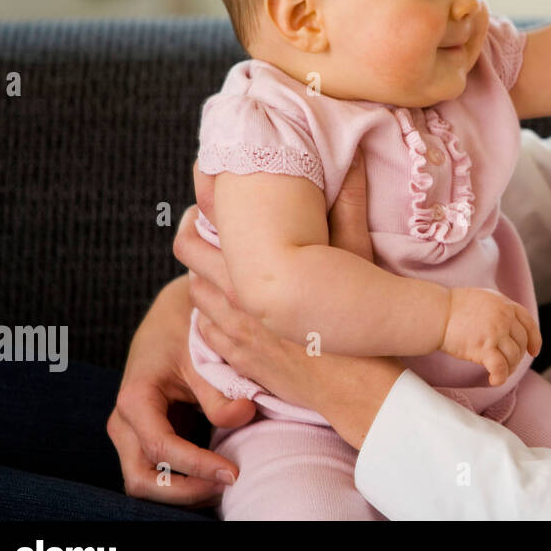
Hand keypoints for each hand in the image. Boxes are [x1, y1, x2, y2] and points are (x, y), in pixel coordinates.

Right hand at [106, 273, 254, 505]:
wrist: (174, 313)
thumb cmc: (188, 329)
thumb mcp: (204, 354)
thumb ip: (220, 389)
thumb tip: (244, 414)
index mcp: (135, 398)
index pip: (161, 448)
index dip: (197, 467)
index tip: (233, 473)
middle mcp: (124, 420)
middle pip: (141, 479)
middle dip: (184, 492)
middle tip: (228, 484)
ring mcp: (131, 431)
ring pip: (145, 481)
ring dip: (183, 491)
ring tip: (224, 482)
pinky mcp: (144, 435)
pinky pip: (157, 469)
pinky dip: (184, 480)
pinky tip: (216, 473)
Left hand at [109, 150, 381, 502]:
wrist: (358, 389)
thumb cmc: (360, 321)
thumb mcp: (357, 258)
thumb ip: (348, 206)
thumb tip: (353, 161)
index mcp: (257, 273)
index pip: (205, 233)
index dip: (202, 210)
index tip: (208, 195)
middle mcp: (237, 302)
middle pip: (190, 260)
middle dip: (194, 236)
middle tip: (204, 221)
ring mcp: (235, 334)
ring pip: (196, 296)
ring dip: (202, 276)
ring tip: (217, 261)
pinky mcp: (239, 360)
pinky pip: (207, 332)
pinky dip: (210, 313)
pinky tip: (227, 304)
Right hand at [440, 286, 541, 386]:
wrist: (436, 313)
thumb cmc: (453, 307)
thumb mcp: (483, 299)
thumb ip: (499, 309)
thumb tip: (508, 326)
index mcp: (505, 304)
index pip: (529, 323)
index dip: (534, 339)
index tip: (533, 351)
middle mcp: (504, 317)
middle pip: (522, 343)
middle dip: (517, 357)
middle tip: (507, 365)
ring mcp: (495, 332)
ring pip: (514, 356)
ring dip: (509, 368)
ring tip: (497, 372)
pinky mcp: (483, 348)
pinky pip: (500, 368)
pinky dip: (500, 377)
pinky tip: (493, 380)